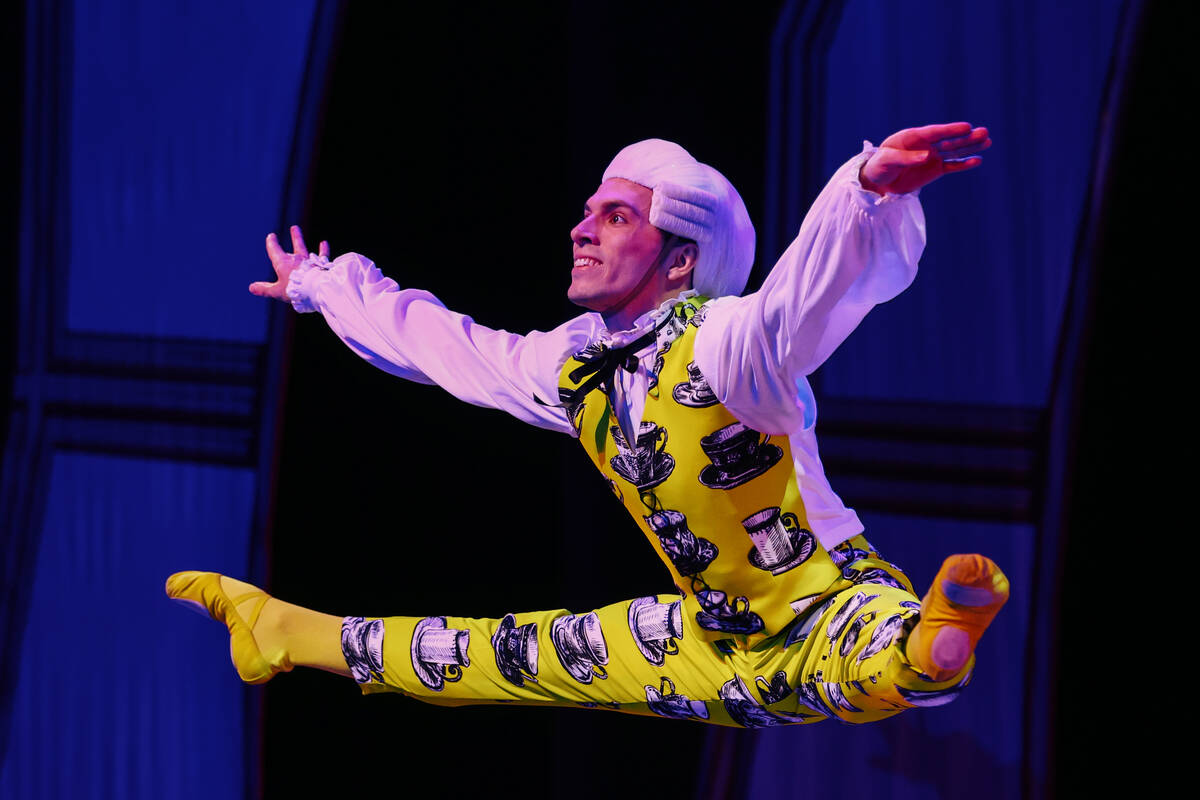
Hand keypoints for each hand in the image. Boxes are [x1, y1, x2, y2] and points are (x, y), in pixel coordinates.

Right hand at [249, 225, 329, 301]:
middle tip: (294, 228)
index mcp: (283, 263)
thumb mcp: (277, 291)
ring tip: (297, 229)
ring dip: (300, 239)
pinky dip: (323, 249)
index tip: (271, 236)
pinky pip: (322, 254)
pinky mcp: (320, 264)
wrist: (315, 288)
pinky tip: (324, 243)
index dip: (272, 243)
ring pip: (303, 247)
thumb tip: (251, 287)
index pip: (275, 250)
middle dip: (294, 237)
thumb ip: (265, 289)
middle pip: (294, 245)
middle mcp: (296, 259)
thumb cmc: (295, 290)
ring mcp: (308, 260)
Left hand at [860, 122, 990, 195]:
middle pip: (949, 140)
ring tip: (987, 141)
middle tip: (984, 132)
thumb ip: (906, 158)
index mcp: (913, 137)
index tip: (966, 127)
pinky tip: (977, 160)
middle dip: (966, 137)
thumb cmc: (879, 166)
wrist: (878, 181)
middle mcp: (926, 145)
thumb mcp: (888, 160)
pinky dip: (963, 164)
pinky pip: (951, 166)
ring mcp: (932, 157)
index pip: (935, 132)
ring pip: (954, 151)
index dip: (950, 130)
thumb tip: (927, 156)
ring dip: (970, 147)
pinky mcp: (934, 170)